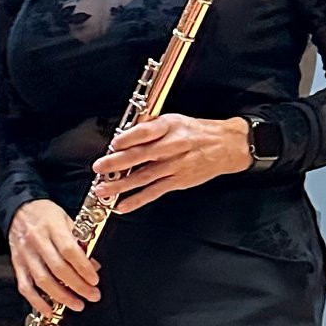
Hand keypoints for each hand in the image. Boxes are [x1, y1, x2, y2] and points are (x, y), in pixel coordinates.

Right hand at [8, 199, 100, 314]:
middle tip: (92, 295)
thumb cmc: (45, 213)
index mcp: (52, 228)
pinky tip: (49, 309)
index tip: (95, 280)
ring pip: (43, 280)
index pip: (69, 251)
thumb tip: (93, 265)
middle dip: (78, 286)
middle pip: (58, 269)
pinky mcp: (17, 264)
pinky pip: (25, 286)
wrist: (18, 208)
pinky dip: (37, 301)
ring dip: (61, 297)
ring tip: (77, 304)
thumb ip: (80, 241)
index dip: (83, 268)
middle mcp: (37, 242)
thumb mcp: (67, 219)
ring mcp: (26, 255)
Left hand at [93, 114, 250, 214]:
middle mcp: (172, 146)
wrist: (227, 146)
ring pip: (144, 176)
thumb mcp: (174, 120)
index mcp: (169, 126)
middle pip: (141, 155)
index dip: (129, 138)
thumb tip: (123, 135)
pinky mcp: (178, 181)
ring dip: (121, 185)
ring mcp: (175, 166)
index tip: (113, 143)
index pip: (146, 132)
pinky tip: (122, 205)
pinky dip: (137, 200)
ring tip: (102, 190)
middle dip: (117, 163)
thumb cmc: (196, 131)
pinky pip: (154, 192)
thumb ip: (149, 126)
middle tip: (99, 167)